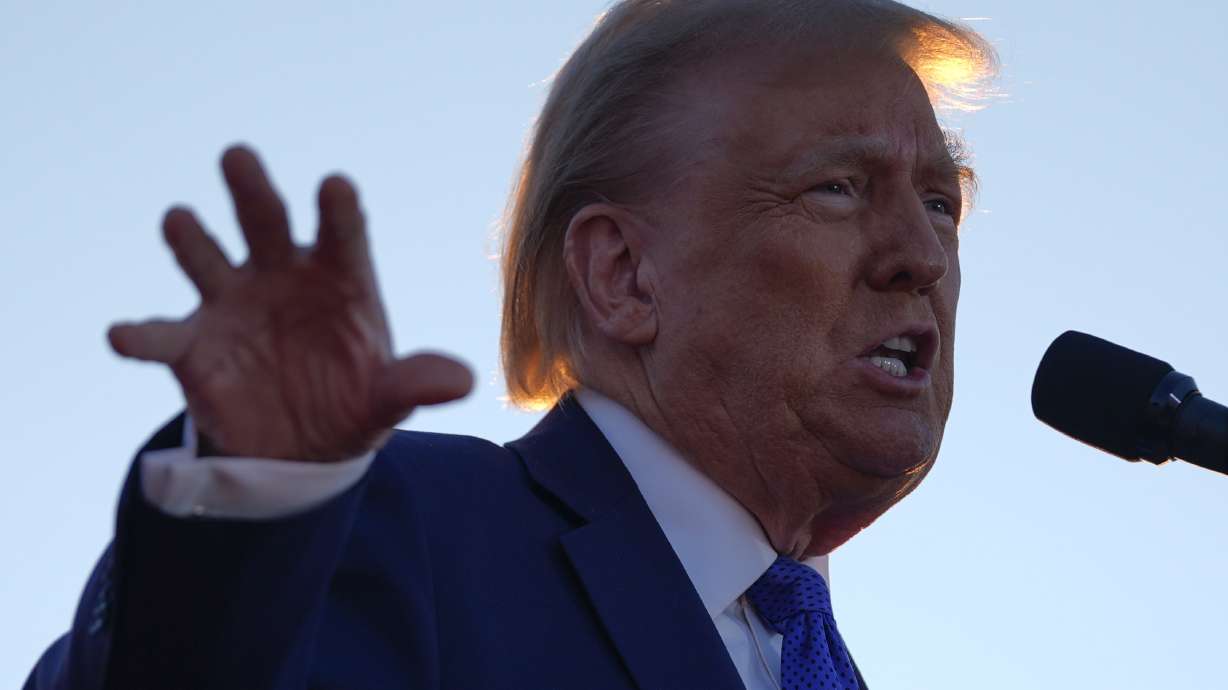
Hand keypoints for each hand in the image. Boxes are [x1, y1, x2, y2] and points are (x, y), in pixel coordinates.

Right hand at [108, 146, 472, 461]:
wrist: (300, 449)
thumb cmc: (352, 402)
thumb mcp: (388, 398)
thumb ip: (415, 383)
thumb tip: (462, 382)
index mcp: (339, 277)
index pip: (342, 234)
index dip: (337, 211)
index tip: (335, 185)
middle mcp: (282, 275)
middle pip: (266, 222)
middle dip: (253, 190)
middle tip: (238, 156)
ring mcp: (233, 304)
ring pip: (207, 258)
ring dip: (192, 239)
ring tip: (179, 219)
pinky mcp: (193, 346)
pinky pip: (161, 336)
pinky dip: (140, 334)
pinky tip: (122, 335)